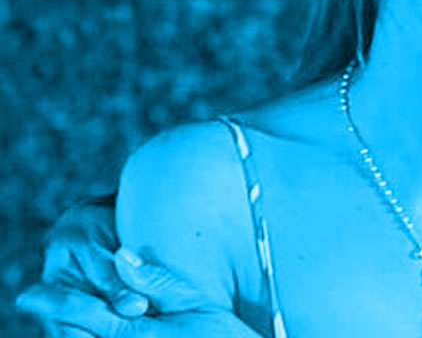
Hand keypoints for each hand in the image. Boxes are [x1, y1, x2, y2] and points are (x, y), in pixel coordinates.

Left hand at [18, 248, 259, 337]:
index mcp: (138, 334)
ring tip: (61, 317)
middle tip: (34, 300)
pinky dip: (93, 337)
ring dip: (71, 330)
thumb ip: (156, 281)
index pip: (86, 314)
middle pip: (77, 336)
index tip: (30, 293)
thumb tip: (122, 256)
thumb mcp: (196, 303)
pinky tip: (94, 331)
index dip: (54, 302)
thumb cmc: (226, 335)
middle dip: (57, 319)